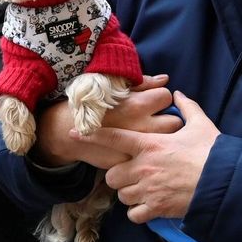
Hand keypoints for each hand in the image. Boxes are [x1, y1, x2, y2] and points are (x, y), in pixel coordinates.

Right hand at [31, 74, 180, 168]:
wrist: (66, 131)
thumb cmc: (91, 104)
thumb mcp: (113, 86)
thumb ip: (143, 83)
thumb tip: (165, 80)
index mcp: (136, 104)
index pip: (166, 96)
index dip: (160, 98)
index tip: (154, 102)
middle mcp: (141, 125)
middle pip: (174, 121)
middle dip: (169, 118)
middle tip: (159, 120)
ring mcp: (137, 146)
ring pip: (168, 141)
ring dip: (165, 137)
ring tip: (154, 133)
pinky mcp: (131, 161)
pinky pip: (150, 157)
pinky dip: (149, 152)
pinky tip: (141, 147)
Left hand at [75, 89, 217, 224]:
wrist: (225, 183)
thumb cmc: (212, 153)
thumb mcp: (200, 125)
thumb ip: (187, 107)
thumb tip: (179, 94)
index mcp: (150, 145)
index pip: (113, 137)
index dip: (92, 135)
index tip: (75, 133)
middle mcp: (143, 167)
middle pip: (112, 175)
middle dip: (119, 176)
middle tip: (132, 174)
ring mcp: (148, 190)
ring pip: (122, 195)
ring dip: (128, 193)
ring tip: (142, 190)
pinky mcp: (156, 209)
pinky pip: (134, 214)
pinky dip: (138, 212)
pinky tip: (148, 206)